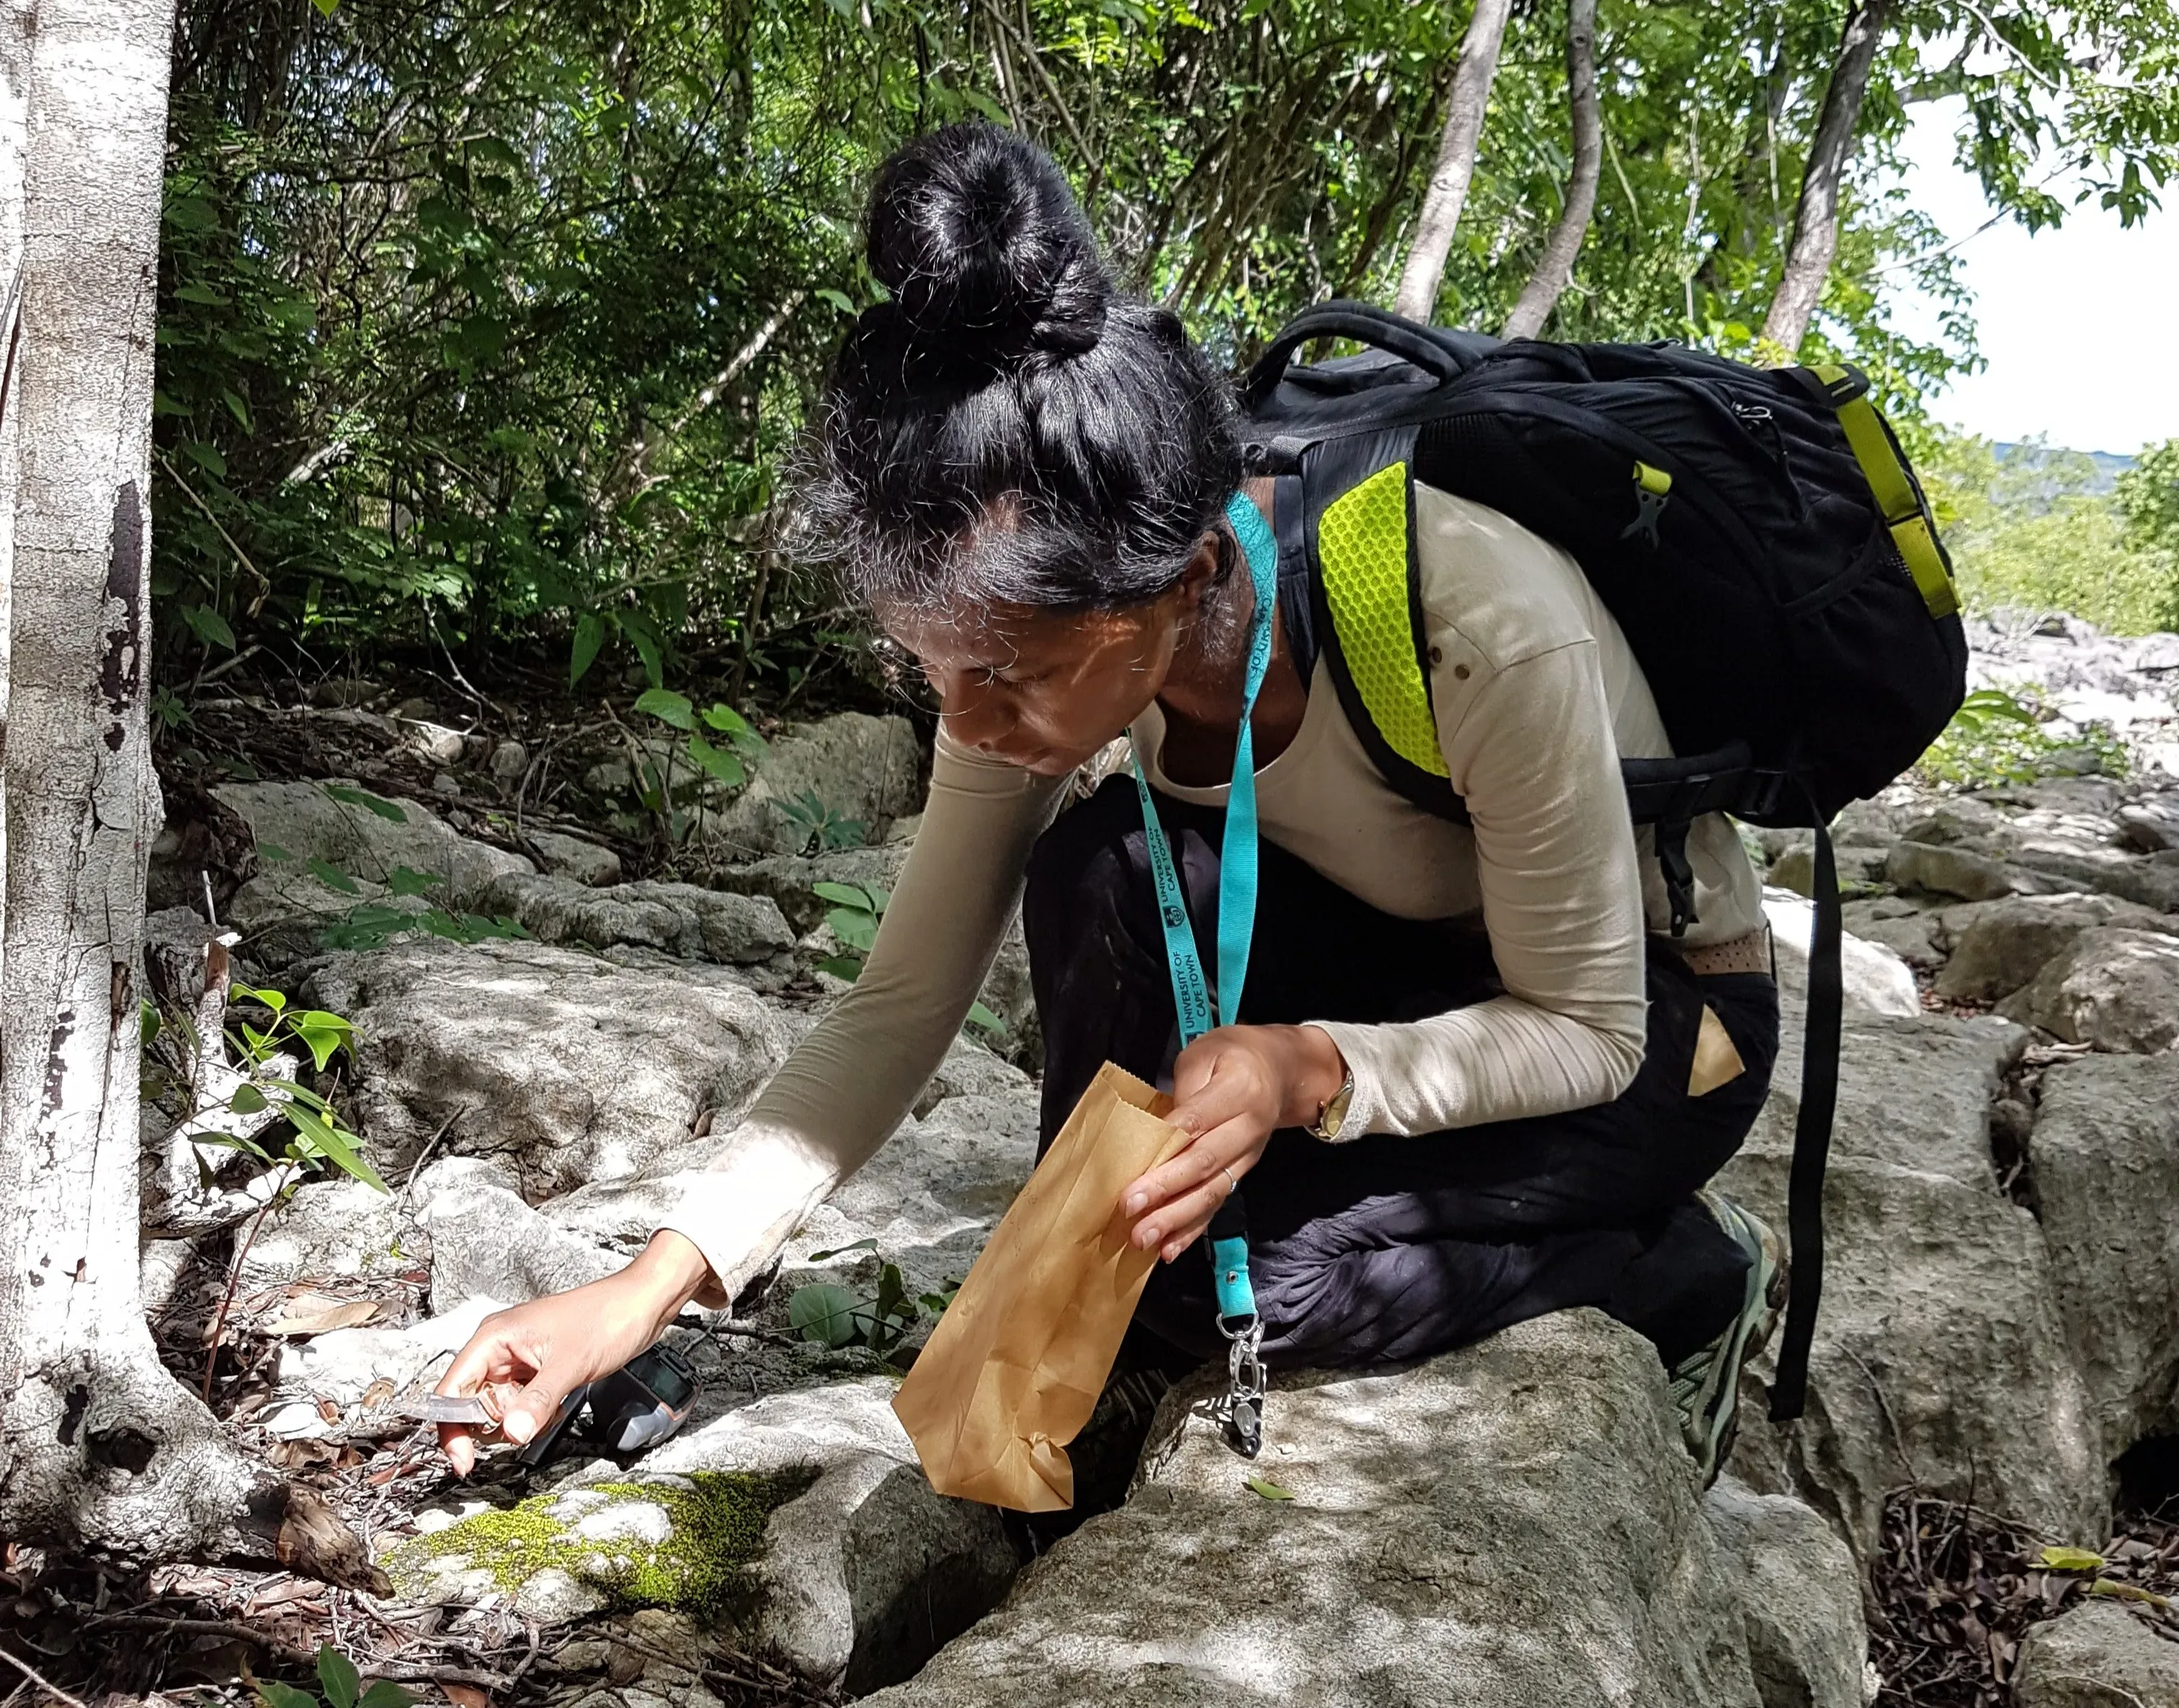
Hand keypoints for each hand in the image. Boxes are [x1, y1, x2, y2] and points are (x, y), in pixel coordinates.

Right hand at [433, 1230, 715, 1473]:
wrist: (640, 1304)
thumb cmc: (607, 1317)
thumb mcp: (570, 1365)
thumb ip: (537, 1403)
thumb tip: (511, 1434)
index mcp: (493, 1338)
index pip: (450, 1392)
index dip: (452, 1429)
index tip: (465, 1461)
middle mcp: (499, 1348)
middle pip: (472, 1405)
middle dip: (497, 1423)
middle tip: (527, 1421)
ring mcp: (518, 1359)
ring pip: (498, 1408)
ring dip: (520, 1419)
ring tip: (550, 1406)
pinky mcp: (537, 1369)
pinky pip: (521, 1404)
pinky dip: (536, 1414)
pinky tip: (558, 1404)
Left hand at [1119, 1023, 1346, 1263]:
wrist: (1283, 1071)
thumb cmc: (1235, 1056)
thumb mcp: (1206, 1052)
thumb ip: (1183, 1088)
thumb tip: (1156, 1130)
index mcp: (1240, 1089)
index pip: (1199, 1120)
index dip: (1167, 1144)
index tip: (1138, 1163)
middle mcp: (1249, 1127)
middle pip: (1205, 1162)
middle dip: (1165, 1188)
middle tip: (1128, 1206)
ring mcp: (1248, 1156)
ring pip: (1213, 1191)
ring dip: (1176, 1218)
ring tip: (1144, 1237)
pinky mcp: (1241, 1173)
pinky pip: (1218, 1204)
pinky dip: (1193, 1229)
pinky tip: (1169, 1249)